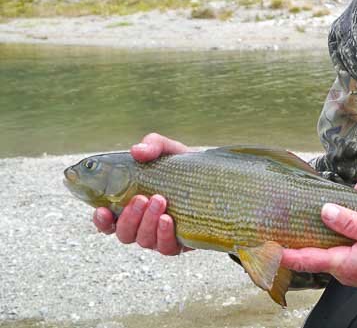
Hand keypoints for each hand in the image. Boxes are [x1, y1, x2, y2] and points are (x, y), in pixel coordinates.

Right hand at [92, 133, 190, 255]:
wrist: (218, 180)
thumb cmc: (185, 167)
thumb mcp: (170, 150)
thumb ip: (153, 145)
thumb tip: (137, 150)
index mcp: (132, 205)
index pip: (108, 221)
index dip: (101, 220)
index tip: (103, 210)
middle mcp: (143, 224)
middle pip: (124, 233)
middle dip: (129, 217)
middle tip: (142, 198)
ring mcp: (160, 236)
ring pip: (143, 240)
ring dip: (147, 223)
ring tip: (159, 201)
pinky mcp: (180, 242)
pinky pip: (166, 248)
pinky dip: (164, 235)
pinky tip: (168, 220)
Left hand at [280, 179, 356, 305]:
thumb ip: (352, 223)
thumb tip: (325, 210)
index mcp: (343, 262)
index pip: (303, 258)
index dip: (282, 252)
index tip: (262, 243)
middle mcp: (344, 268)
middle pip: (317, 246)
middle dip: (309, 224)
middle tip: (293, 209)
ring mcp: (354, 266)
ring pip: (335, 240)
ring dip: (336, 219)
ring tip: (343, 194)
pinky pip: (350, 241)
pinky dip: (352, 223)